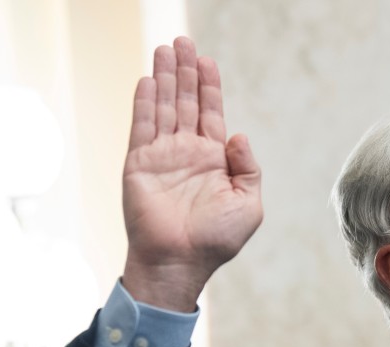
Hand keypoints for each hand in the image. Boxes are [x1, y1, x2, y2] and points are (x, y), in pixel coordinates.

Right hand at [121, 37, 262, 311]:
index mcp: (213, 160)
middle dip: (185, 72)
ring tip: (165, 49)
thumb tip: (239, 135)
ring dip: (163, 78)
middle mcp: (187, 153)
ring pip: (163, 107)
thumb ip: (249, 168)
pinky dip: (144, 103)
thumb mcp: (249, 204)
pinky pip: (142, 126)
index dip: (209, 86)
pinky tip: (147, 80)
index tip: (207, 60)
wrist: (180, 262)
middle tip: (183, 42)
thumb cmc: (217, 239)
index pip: (210, 113)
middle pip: (185, 102)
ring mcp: (162, 156)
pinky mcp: (140, 164)